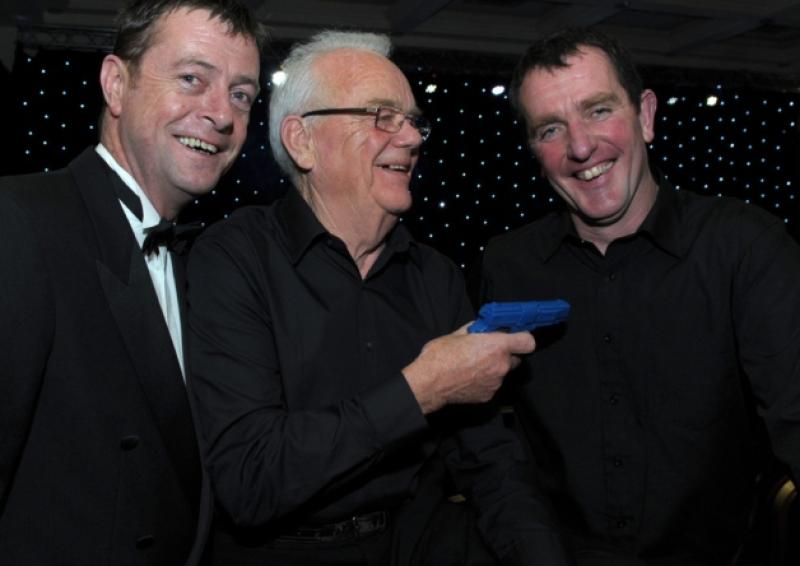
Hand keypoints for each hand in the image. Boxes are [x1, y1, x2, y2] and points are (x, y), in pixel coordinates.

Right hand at [402, 324, 534, 413]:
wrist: (429, 383)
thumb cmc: (441, 356)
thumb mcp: (458, 334)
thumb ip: (477, 330)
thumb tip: (483, 327)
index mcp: (497, 346)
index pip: (528, 342)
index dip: (522, 338)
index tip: (515, 337)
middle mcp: (501, 365)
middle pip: (516, 358)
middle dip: (505, 354)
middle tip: (488, 351)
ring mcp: (496, 382)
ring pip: (502, 372)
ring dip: (493, 368)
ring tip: (473, 365)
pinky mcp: (489, 395)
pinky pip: (493, 384)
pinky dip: (485, 380)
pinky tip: (469, 377)